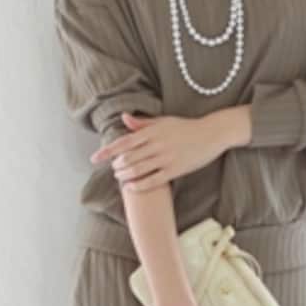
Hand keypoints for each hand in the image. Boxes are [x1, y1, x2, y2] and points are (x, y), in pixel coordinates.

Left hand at [89, 112, 226, 192]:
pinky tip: (131, 187)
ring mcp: (166, 158)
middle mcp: (156, 144)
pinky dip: (138, 185)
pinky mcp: (175, 169)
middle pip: (127, 158)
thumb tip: (124, 118)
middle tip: (114, 169)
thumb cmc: (186, 127)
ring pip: (137, 170)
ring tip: (121, 177)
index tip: (94, 158)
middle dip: (116, 166)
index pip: (123, 142)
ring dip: (125, 175)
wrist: (212, 134)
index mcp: (151, 131)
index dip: (106, 152)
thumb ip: (142, 123)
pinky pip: (152, 180)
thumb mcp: (163, 121)